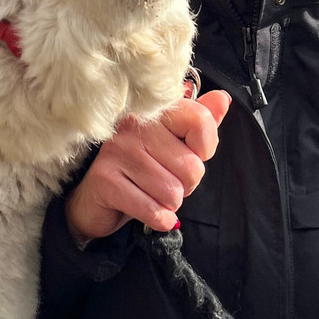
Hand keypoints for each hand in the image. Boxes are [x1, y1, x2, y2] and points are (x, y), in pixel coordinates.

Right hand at [64, 89, 230, 243]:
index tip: (188, 154)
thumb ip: (199, 122)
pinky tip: (144, 210)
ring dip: (168, 204)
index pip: (200, 120)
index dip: (204, 148)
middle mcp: (133, 125)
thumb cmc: (140, 170)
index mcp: (153, 111)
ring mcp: (117, 151)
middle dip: (185, 185)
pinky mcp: (106, 180)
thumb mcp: (174, 145)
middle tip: (162, 181)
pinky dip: (157, 219)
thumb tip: (223, 99)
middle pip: (192, 167)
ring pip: (173, 192)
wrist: (95, 201)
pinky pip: (154, 211)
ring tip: (149, 194)